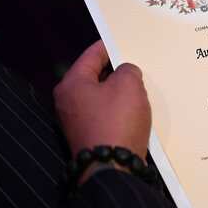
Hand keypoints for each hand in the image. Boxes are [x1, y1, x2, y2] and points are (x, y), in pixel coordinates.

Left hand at [54, 40, 151, 161]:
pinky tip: (134, 109)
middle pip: (94, 77)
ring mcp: (76, 122)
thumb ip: (128, 70)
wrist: (112, 168)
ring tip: (139, 85)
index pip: (91, 56)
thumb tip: (124, 74)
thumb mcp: (128, 85)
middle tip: (134, 63)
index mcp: (72, 84)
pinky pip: (104, 115)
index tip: (122, 40)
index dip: (108, 46)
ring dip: (118, 92)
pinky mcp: (88, 137)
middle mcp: (68, 102)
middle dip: (114, 70)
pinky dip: (118, 110)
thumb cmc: (117, 120)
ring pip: (100, 97)